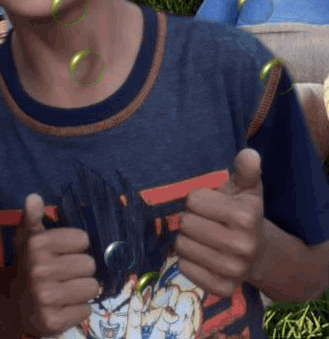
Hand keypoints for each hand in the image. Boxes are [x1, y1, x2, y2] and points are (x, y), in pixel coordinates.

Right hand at [12, 193, 99, 336]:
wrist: (11, 306)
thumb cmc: (27, 266)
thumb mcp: (27, 239)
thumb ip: (32, 217)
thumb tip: (34, 197)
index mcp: (36, 245)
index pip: (82, 239)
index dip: (75, 246)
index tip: (61, 252)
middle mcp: (40, 270)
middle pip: (89, 265)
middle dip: (80, 269)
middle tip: (64, 273)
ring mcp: (46, 297)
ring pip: (91, 288)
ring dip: (82, 290)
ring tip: (64, 290)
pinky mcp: (53, 322)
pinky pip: (85, 310)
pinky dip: (77, 309)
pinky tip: (62, 306)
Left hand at [175, 148, 263, 296]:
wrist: (261, 254)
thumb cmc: (245, 214)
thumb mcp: (247, 189)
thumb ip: (246, 170)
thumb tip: (250, 154)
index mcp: (246, 216)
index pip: (194, 200)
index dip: (197, 199)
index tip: (210, 204)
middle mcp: (242, 246)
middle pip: (186, 223)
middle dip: (191, 219)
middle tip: (205, 222)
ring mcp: (233, 271)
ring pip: (182, 246)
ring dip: (187, 239)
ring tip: (203, 237)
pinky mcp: (222, 289)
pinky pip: (184, 268)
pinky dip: (188, 260)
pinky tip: (203, 255)